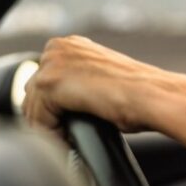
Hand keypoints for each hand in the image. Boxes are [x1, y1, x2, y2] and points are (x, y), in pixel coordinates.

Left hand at [23, 35, 162, 133]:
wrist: (154, 97)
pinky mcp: (49, 83)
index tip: (64, 125)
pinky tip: (69, 140)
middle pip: (32, 92)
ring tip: (67, 141)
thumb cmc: (142, 94)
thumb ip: (82, 83)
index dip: (52, 107)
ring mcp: (52, 63)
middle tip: (65, 136)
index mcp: (73, 45)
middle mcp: (59, 48)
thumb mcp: (105, 80)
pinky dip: (51, 134)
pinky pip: (38, 117)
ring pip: (32, 106)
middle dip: (46, 116)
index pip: (44, 79)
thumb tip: (72, 105)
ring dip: (48, 127)